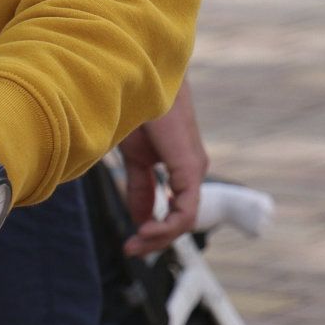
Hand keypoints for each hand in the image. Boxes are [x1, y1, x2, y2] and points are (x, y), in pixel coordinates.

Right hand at [118, 79, 206, 257]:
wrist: (142, 74)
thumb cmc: (136, 106)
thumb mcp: (134, 153)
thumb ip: (139, 184)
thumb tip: (138, 215)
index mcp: (181, 165)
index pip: (173, 209)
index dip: (152, 229)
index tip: (130, 243)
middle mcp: (193, 169)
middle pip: (182, 219)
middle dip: (156, 239)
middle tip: (131, 251)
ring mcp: (195, 168)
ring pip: (185, 218)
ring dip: (160, 236)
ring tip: (136, 244)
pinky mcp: (190, 166)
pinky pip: (185, 208)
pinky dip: (168, 224)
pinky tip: (147, 229)